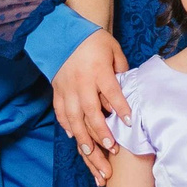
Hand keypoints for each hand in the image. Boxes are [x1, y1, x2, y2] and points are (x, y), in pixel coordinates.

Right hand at [52, 30, 129, 185]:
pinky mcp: (57, 91)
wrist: (63, 33)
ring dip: (82, 137)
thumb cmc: (93, 41)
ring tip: (91, 153)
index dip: (120, 108)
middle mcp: (81, 82)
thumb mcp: (113, 49)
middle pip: (90, 111)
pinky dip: (66, 126)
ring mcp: (66, 89)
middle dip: (100, 132)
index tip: (129, 123)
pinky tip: (73, 138)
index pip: (111, 92)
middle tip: (111, 149)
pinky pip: (60, 112)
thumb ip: (121, 69)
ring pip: (73, 117)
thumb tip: (128, 88)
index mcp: (97, 71)